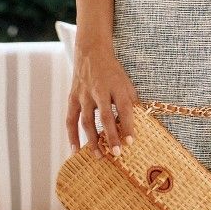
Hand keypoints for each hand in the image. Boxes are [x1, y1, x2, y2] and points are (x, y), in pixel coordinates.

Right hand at [65, 35, 141, 159]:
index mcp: (117, 86)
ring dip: (92, 140)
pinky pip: (70, 119)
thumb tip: (139, 123)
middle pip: (105, 117)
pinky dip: (71, 135)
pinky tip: (75, 150)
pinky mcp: (72, 98)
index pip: (124, 108)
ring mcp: (84, 95)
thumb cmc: (113, 72)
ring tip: (99, 156)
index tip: (131, 142)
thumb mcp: (127, 82)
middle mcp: (100, 91)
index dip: (128, 125)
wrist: (92, 53)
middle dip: (111, 136)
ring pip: (87, 121)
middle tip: (116, 153)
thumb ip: (132, 102)